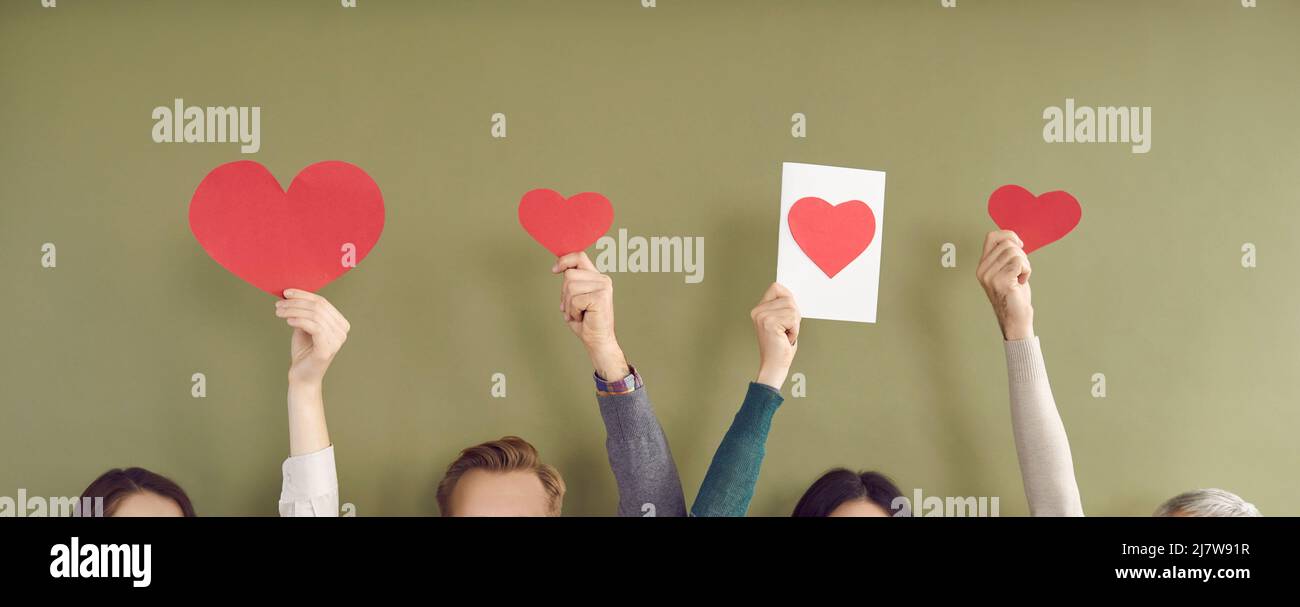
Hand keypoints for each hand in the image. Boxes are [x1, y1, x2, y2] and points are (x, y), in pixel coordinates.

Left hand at [276, 289, 350, 387]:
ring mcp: (337, 341)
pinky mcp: (327, 349)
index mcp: (340, 324)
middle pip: (318, 307)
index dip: (303, 295)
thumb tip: (292, 294)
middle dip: (296, 303)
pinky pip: (314, 327)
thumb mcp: (305, 327)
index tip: (286, 293)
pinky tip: (287, 320)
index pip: (322, 302)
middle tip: (278, 304)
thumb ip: (304, 312)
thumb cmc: (304, 352)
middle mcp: (342, 331)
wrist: (302, 377)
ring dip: (293, 311)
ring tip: (279, 312)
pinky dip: (299, 320)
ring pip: (314, 315)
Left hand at [552, 252, 627, 379]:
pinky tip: (582, 317)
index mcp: (596, 277)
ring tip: (578, 313)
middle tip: (573, 308)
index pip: (579, 256)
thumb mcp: (574, 297)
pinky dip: (573, 312)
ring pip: (570, 287)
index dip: (564, 260)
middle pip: (569, 275)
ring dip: (569, 305)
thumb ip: (571, 282)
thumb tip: (558, 267)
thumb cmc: (585, 321)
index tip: (554, 270)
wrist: (597, 340)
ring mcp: (603, 287)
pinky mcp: (600, 297)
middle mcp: (602, 279)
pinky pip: (575, 300)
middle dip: (564, 294)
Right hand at [751, 282, 799, 389]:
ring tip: (785, 334)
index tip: (787, 315)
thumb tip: (791, 294)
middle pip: (788, 298)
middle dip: (794, 315)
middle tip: (786, 329)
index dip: (787, 298)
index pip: (776, 287)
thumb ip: (784, 306)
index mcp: (759, 309)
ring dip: (794, 324)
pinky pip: (793, 318)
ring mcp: (762, 316)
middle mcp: (758, 311)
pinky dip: (794, 330)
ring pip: (792, 308)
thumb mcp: (782, 321)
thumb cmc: (781, 345)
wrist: (775, 365)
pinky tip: (785, 338)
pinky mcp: (769, 323)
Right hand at [976, 230, 1033, 340]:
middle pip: (1007, 244)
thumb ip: (1005, 256)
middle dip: (1021, 254)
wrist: (1016, 319)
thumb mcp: (1006, 271)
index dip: (1008, 235)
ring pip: (1014, 252)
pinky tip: (1022, 281)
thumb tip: (1013, 238)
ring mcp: (990, 276)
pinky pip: (1019, 262)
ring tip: (1021, 277)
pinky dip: (1027, 270)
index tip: (1020, 244)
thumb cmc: (1014, 296)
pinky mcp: (1001, 280)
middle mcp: (983, 270)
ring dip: (1025, 263)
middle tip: (1021, 270)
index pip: (992, 237)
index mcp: (982, 266)